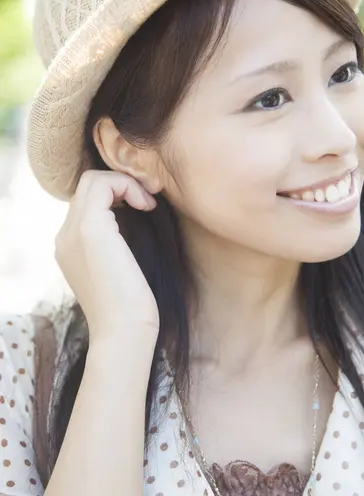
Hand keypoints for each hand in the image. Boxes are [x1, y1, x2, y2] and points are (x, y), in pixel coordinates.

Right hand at [55, 170, 159, 341]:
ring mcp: (73, 231)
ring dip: (125, 184)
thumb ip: (116, 243)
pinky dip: (127, 187)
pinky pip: (103, 184)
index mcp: (70, 246)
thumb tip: (138, 216)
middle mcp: (65, 236)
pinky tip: (146, 206)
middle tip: (149, 201)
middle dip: (122, 184)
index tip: (144, 207)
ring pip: (93, 180)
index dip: (115, 195)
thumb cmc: (131, 307)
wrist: (124, 332)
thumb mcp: (119, 268)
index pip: (86, 202)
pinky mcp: (89, 228)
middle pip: (87, 186)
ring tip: (148, 204)